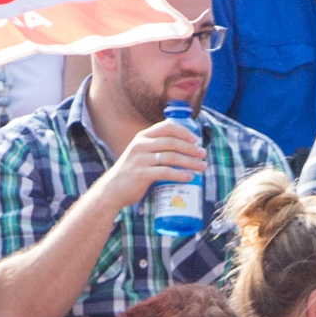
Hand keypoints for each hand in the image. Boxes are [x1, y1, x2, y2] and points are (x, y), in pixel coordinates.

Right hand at [92, 117, 206, 214]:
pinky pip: (165, 172)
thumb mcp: (141, 153)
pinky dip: (180, 175)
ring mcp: (140, 160)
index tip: (196, 139)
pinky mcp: (141, 174)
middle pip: (172, 142)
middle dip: (191, 148)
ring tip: (202, 167)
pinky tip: (190, 178)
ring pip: (171, 157)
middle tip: (203, 154)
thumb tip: (183, 147)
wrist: (112, 189)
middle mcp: (141, 145)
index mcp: (142, 137)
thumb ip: (156, 147)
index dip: (184, 131)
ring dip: (190, 162)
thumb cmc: (131, 171)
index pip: (167, 127)